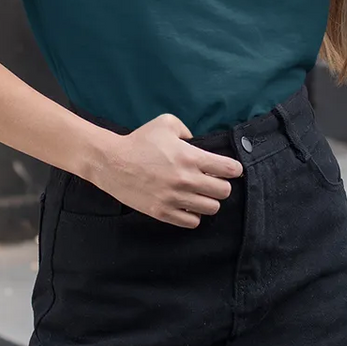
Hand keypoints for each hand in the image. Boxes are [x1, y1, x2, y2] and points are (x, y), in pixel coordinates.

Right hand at [89, 114, 244, 227]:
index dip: (234, 169)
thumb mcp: (166, 123)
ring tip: (200, 195)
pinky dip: (193, 215)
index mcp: (191, 157)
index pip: (229, 169)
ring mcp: (175, 198)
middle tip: (213, 182)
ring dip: (209, 201)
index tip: (231, 170)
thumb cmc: (140, 140)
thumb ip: (187, 130)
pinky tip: (187, 206)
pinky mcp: (163, 212)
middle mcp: (186, 179)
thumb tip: (196, 142)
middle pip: (223, 192)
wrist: (112, 162)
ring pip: (211, 208)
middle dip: (222, 186)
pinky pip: (192, 222)